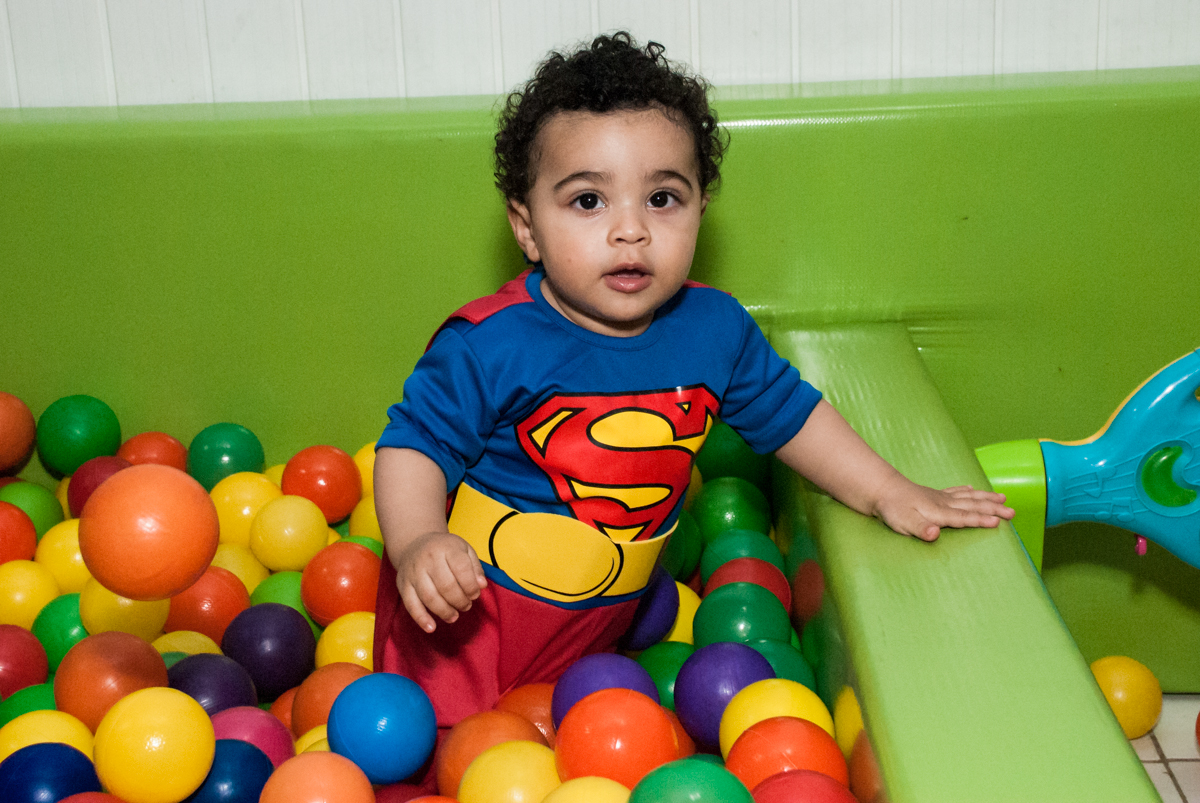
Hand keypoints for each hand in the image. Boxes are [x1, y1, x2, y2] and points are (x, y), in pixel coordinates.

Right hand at [393, 530, 487, 632]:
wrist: (413, 543)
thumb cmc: (444, 550)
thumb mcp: (464, 550)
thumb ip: (475, 567)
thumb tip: (482, 585)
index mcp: (446, 548)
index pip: (462, 569)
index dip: (471, 586)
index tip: (475, 594)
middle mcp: (428, 559)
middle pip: (446, 586)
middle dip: (460, 601)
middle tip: (466, 606)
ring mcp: (414, 572)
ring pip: (429, 597)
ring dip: (444, 611)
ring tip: (454, 616)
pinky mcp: (403, 584)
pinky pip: (411, 604)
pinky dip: (421, 618)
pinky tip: (431, 628)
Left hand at [874, 480, 1014, 542]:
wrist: (880, 488)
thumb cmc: (892, 509)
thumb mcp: (903, 523)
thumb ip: (920, 528)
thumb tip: (935, 534)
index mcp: (939, 512)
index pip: (965, 518)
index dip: (982, 520)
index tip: (1000, 522)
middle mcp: (943, 503)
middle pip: (973, 505)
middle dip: (993, 509)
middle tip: (1012, 512)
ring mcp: (938, 497)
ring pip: (968, 497)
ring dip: (985, 497)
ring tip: (1002, 497)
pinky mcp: (932, 494)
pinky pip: (954, 491)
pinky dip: (966, 490)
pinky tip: (971, 488)